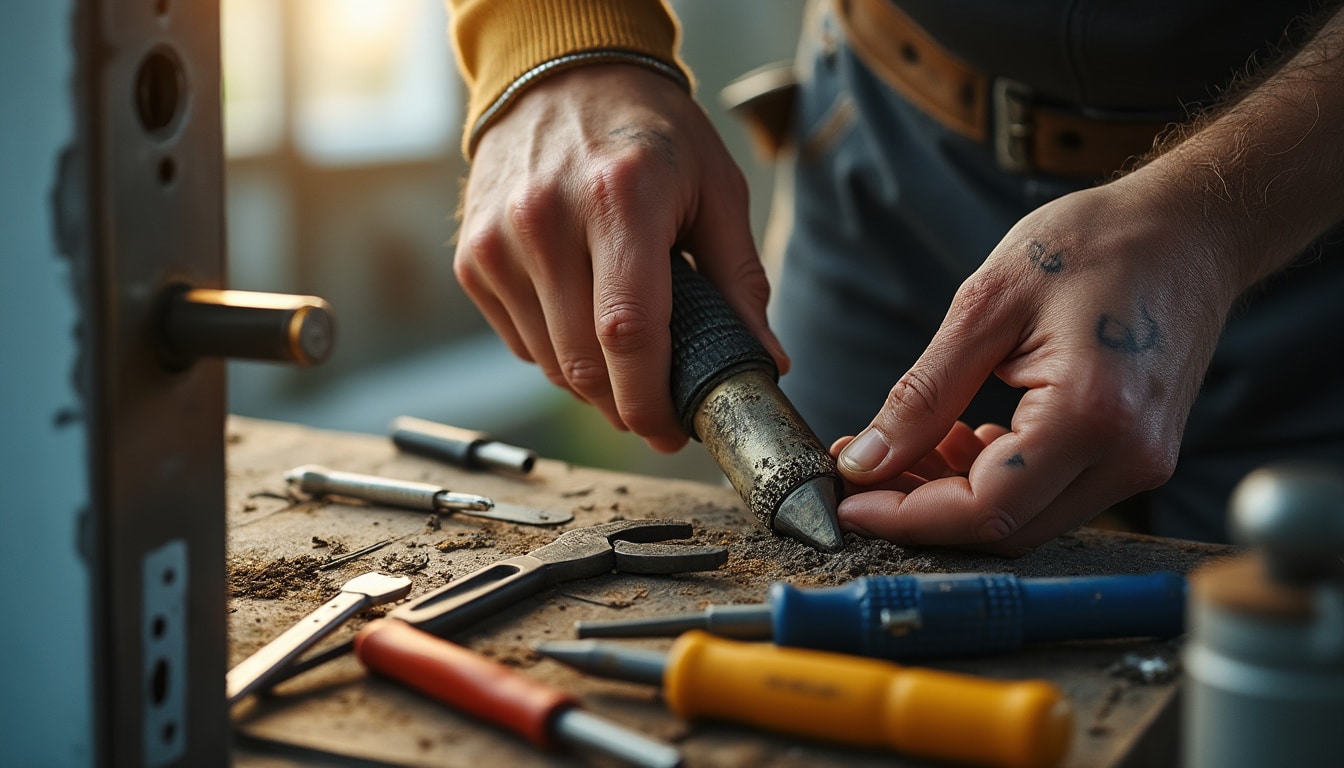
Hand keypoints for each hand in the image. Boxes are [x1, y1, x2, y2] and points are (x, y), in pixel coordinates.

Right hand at [454, 65, 786, 452]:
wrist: (559, 77)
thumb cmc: (648, 133)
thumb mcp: (715, 186)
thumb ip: (740, 279)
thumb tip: (766, 362)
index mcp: (619, 199)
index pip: (628, 331)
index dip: (651, 399)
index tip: (674, 429)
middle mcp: (545, 221)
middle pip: (583, 363)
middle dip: (626, 407)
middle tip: (660, 412)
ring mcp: (498, 243)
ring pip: (549, 364)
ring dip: (593, 386)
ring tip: (628, 363)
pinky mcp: (472, 260)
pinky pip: (520, 343)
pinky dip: (558, 355)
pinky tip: (586, 324)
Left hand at [832, 175, 1236, 555]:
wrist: (1188, 229)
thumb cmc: (1094, 245)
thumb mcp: (986, 305)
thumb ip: (923, 394)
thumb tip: (865, 459)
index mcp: (1092, 416)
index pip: (983, 510)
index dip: (904, 516)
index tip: (847, 500)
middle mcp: (1128, 457)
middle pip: (1004, 529)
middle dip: (922, 510)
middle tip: (866, 469)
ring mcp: (1140, 463)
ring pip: (1026, 520)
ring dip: (957, 496)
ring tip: (911, 444)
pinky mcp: (1136, 456)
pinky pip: (1052, 494)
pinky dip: (996, 481)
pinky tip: (962, 438)